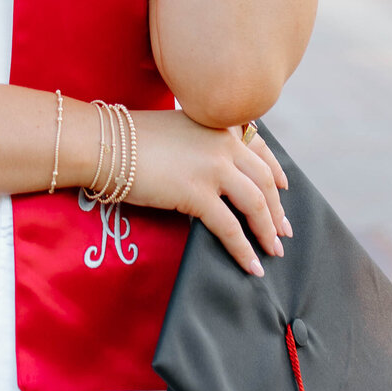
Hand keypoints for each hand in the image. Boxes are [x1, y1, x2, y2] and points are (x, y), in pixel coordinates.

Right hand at [128, 109, 291, 276]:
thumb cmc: (132, 138)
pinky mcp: (197, 193)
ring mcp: (212, 167)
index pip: (259, 148)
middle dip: (277, 209)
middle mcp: (222, 143)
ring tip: (273, 252)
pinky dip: (244, 250)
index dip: (276, 170)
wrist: (106, 143)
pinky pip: (230, 228)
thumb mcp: (178, 129)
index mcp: (218, 125)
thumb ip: (201, 141)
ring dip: (267, 231)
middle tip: (283, 231)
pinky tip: (251, 266)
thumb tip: (214, 168)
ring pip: (255, 203)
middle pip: (264, 180)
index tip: (285, 187)